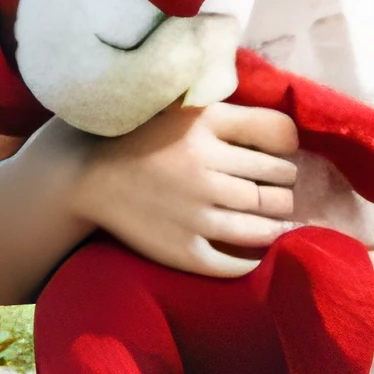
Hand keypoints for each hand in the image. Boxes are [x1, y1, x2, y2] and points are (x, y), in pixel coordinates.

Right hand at [70, 101, 300, 276]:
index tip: (283, 156)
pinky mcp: (182, 249)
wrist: (84, 176)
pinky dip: (252, 260)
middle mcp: (204, 168)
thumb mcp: (183, 109)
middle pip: (278, 183)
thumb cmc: (140, 138)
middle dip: (286, 188)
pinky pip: (236, 263)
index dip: (289, 148)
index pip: (280, 135)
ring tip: (275, 222)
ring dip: (278, 224)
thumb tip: (286, 131)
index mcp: (206, 125)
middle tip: (280, 193)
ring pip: (265, 225)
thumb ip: (228, 114)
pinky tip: (253, 252)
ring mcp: (195, 212)